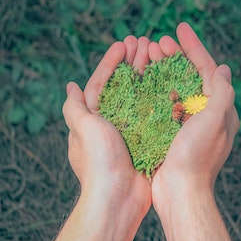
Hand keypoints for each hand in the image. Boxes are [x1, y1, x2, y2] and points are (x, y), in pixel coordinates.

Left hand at [63, 38, 150, 210]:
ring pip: (140, 96)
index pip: (101, 82)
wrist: (118, 198)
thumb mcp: (83, 129)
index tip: (123, 43)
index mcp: (93, 118)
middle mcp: (111, 123)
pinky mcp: (146, 140)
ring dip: (147, 75)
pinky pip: (153, 113)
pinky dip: (159, 97)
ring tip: (157, 54)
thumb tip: (71, 86)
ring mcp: (130, 131)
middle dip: (132, 63)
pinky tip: (169, 82)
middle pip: (123, 86)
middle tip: (144, 42)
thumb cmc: (99, 161)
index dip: (112, 62)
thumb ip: (75, 107)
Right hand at [150, 22, 238, 196]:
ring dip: (164, 70)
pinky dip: (156, 90)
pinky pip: (165, 104)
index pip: (208, 70)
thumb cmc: (196, 157)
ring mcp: (188, 123)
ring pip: (176, 88)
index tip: (180, 28)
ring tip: (149, 55)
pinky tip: (144, 81)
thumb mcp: (214, 121)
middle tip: (159, 41)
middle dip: (176, 56)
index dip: (194, 47)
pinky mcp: (172, 132)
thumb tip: (223, 68)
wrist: (180, 192)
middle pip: (191, 76)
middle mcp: (206, 114)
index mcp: (220, 109)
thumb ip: (222, 93)